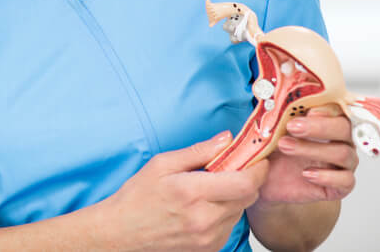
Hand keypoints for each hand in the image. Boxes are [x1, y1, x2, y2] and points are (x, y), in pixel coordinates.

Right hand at [93, 131, 268, 251]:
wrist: (122, 232)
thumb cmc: (137, 197)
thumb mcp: (162, 164)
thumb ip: (198, 151)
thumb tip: (226, 139)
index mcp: (192, 192)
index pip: (245, 182)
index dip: (257, 168)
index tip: (256, 158)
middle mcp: (204, 219)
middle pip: (249, 196)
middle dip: (248, 179)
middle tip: (234, 168)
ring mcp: (208, 237)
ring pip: (241, 210)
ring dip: (235, 196)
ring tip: (212, 188)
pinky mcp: (210, 248)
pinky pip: (230, 225)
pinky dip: (225, 212)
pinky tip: (206, 206)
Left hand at [256, 104, 357, 204]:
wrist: (264, 178)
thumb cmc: (272, 149)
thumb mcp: (273, 129)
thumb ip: (281, 115)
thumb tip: (278, 100)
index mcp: (327, 122)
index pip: (339, 110)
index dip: (327, 109)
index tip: (308, 111)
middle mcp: (339, 141)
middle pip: (346, 129)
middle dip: (320, 127)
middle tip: (292, 127)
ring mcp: (342, 164)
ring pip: (344, 154)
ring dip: (314, 149)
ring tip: (285, 146)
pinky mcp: (340, 186)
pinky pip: (346, 181)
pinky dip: (327, 177)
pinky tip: (306, 173)